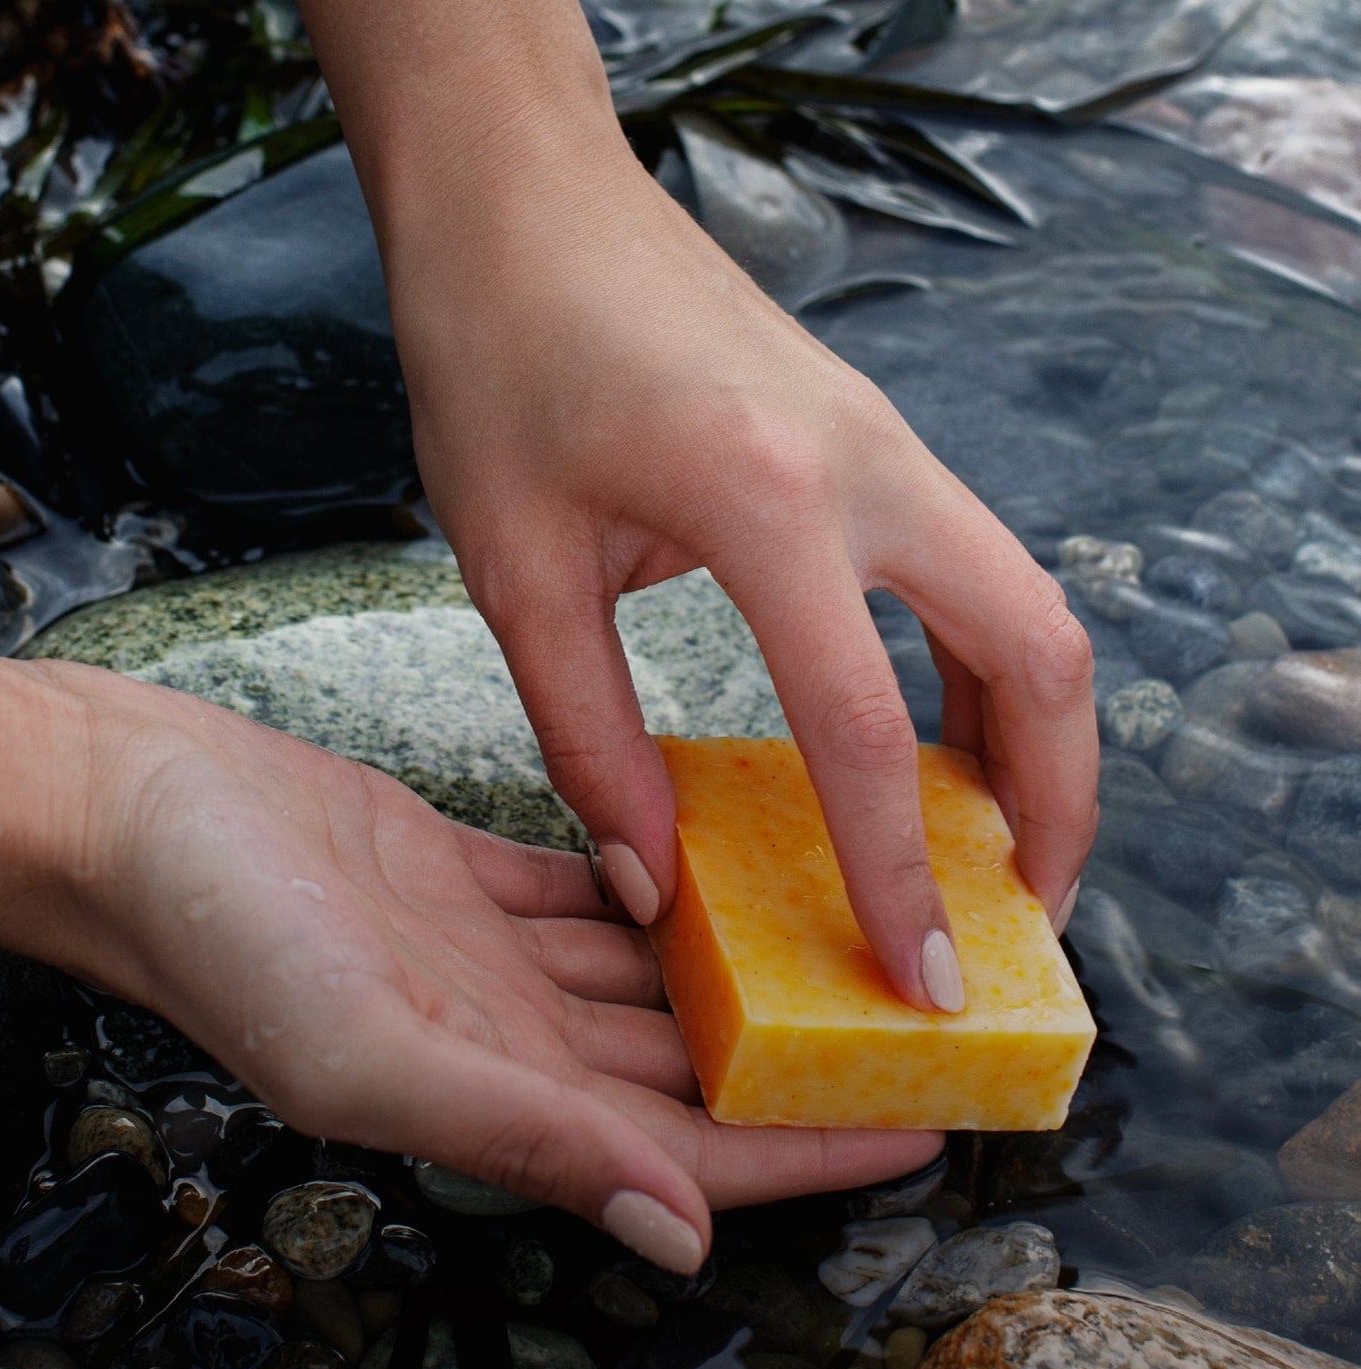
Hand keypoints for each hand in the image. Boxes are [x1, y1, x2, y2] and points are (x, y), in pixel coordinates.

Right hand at [16, 659, 941, 1271]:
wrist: (131, 806)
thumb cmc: (219, 932)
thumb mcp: (370, 1050)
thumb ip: (529, 1137)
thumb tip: (680, 1231)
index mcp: (490, 1097)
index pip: (689, 1146)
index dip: (807, 1147)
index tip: (922, 1120)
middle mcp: (502, 1037)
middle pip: (686, 1065)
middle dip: (792, 1055)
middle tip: (905, 1017)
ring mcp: (488, 957)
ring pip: (647, 979)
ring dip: (734, 969)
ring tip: (834, 939)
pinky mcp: (469, 877)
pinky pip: (591, 894)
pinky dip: (656, 888)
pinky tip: (715, 870)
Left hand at [381, 140, 1098, 1013]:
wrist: (527, 202)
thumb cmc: (497, 359)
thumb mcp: (514, 566)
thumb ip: (589, 739)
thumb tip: (656, 880)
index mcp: (765, 500)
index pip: (869, 729)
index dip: (901, 874)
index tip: (927, 982)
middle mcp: (867, 463)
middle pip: (1038, 653)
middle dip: (1056, 802)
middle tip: (1015, 915)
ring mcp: (887, 438)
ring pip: (1027, 603)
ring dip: (1034, 732)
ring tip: (991, 845)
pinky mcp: (873, 435)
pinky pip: (971, 566)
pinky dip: (979, 665)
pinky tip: (927, 733)